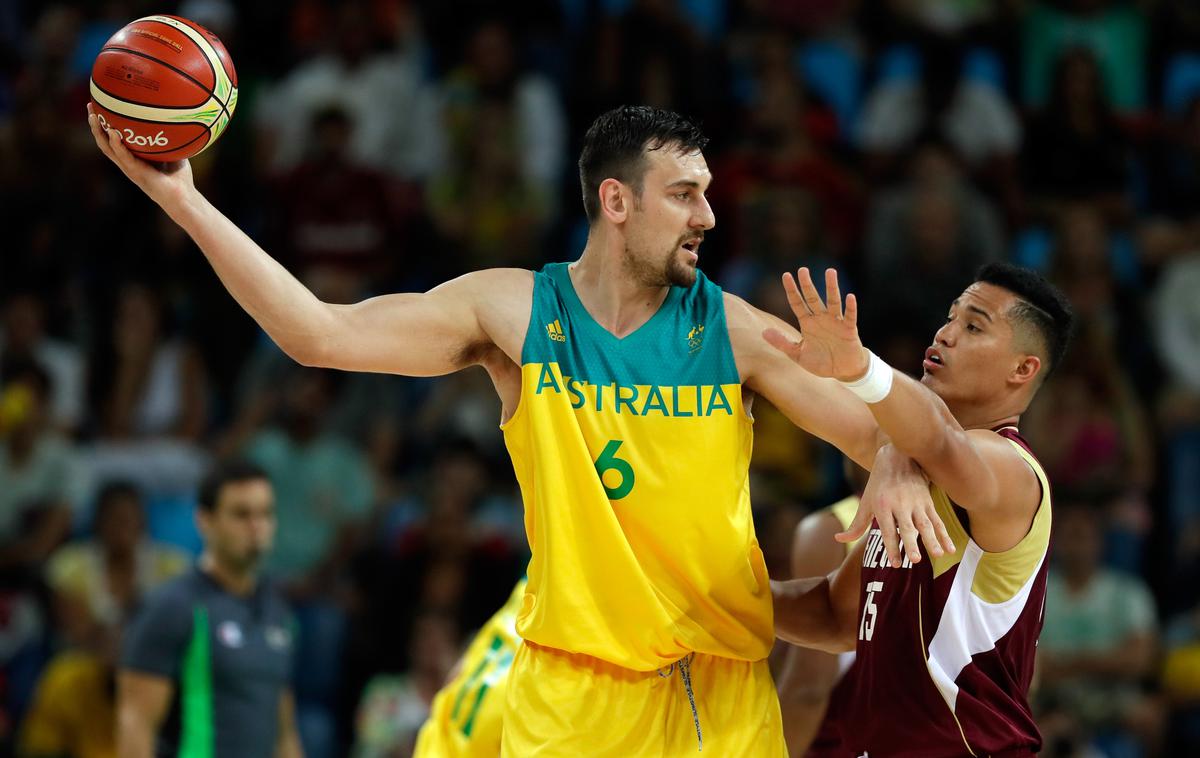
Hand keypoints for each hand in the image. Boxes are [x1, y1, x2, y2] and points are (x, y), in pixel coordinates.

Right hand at [87, 103, 194, 207]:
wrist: (183, 197)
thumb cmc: (180, 178)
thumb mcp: (174, 152)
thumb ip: (170, 138)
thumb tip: (173, 118)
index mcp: (132, 158)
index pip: (113, 139)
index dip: (104, 124)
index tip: (100, 105)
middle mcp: (127, 163)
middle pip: (104, 141)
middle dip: (95, 124)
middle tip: (89, 105)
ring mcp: (129, 168)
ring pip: (107, 148)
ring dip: (98, 132)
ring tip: (93, 116)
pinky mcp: (135, 173)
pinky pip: (123, 156)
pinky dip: (117, 144)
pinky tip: (113, 132)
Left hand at [763, 267, 867, 381]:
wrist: (842, 371)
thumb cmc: (821, 361)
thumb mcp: (797, 354)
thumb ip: (782, 343)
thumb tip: (763, 333)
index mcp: (808, 323)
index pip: (797, 303)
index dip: (791, 290)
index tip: (785, 275)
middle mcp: (821, 319)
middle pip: (813, 298)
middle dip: (807, 285)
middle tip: (802, 270)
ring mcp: (835, 323)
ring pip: (833, 302)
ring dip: (831, 287)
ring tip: (830, 272)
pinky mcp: (849, 330)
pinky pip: (850, 316)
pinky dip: (850, 307)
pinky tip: (850, 297)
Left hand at [836, 445, 955, 566]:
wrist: (898, 456)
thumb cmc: (879, 484)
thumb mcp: (866, 502)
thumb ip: (856, 524)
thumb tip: (838, 539)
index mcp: (883, 506)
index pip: (888, 530)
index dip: (891, 548)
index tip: (896, 564)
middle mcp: (900, 504)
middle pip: (907, 527)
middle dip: (912, 544)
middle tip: (916, 560)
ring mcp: (916, 503)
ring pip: (926, 524)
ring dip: (933, 540)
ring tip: (939, 555)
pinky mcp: (928, 501)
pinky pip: (938, 520)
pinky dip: (945, 535)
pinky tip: (951, 549)